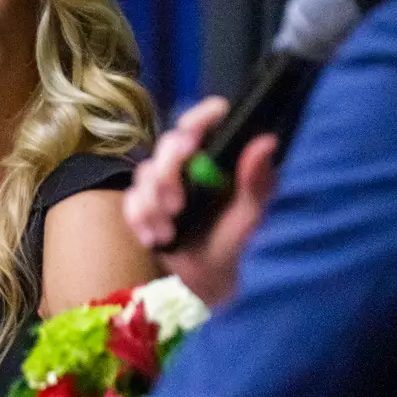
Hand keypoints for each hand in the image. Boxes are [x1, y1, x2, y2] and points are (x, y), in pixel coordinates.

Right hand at [124, 96, 279, 307]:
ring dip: (154, 206)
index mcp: (216, 155)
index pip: (208, 119)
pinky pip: (130, 200)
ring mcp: (161, 180)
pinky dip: (139, 220)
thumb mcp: (250, 214)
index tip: (194, 138)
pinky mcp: (141, 201)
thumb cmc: (230, 239)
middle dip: (167, 174)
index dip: (200, 118)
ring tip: (169, 233)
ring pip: (144, 173)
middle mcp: (187, 161)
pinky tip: (153, 238)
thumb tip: (267, 141)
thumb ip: (257, 181)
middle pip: (168, 144)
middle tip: (177, 204)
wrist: (203, 277)